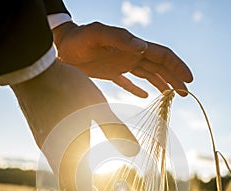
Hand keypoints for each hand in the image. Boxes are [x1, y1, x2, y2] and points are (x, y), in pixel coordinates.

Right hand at [11, 60, 138, 190]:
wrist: (34, 69)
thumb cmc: (67, 87)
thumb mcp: (97, 107)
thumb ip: (116, 130)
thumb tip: (135, 151)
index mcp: (66, 151)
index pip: (80, 188)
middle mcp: (53, 153)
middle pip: (70, 183)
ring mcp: (45, 143)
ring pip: (62, 171)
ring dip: (80, 178)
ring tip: (97, 175)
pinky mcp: (42, 134)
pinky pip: (58, 159)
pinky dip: (71, 165)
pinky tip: (82, 152)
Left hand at [53, 21, 192, 96]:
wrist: (62, 45)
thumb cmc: (79, 39)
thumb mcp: (97, 34)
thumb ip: (119, 39)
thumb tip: (143, 47)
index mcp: (133, 46)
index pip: (162, 56)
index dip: (177, 67)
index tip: (189, 80)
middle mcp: (131, 54)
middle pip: (159, 67)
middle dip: (174, 79)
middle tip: (186, 94)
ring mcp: (122, 63)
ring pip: (148, 74)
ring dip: (162, 84)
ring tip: (172, 96)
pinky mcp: (111, 72)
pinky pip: (129, 82)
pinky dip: (138, 89)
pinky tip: (145, 97)